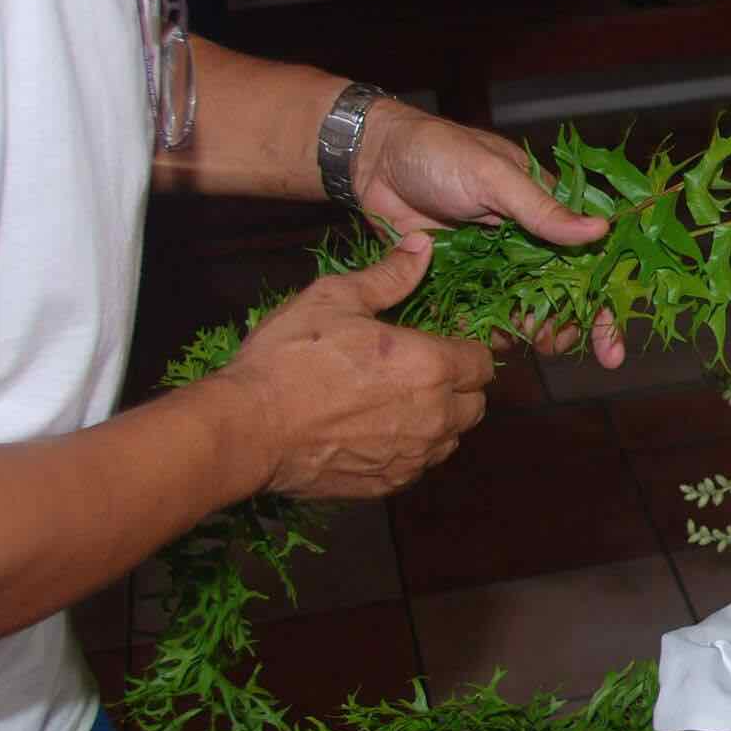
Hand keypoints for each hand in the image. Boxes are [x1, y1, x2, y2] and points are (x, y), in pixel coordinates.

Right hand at [221, 235, 498, 499]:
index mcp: (432, 366)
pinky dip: (411, 450)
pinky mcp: (390, 484)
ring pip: (451, 439)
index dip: (466, 350)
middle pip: (474, 404)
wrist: (248, 429)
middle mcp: (435, 416)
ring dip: (439, 421)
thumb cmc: (290, 358)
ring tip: (400, 403)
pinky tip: (379, 433)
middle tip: (422, 373)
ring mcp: (414, 455)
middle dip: (459, 387)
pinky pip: (420, 466)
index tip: (441, 345)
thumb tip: (423, 246)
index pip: (482, 362)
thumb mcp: (335, 299)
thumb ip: (389, 276)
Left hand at [350, 101, 626, 366]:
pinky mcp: (460, 275)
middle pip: (560, 294)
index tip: (611, 346)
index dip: (603, 303)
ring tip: (523, 340)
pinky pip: (479, 309)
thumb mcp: (495, 176)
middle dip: (566, 326)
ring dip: (528, 331)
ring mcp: (494, 261)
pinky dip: (485, 328)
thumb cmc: (440, 152)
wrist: (373, 160)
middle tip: (555, 344)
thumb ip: (542, 209)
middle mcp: (527, 238)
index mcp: (546, 208)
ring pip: (523, 308)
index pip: (588, 257)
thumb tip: (601, 230)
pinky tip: (482, 338)